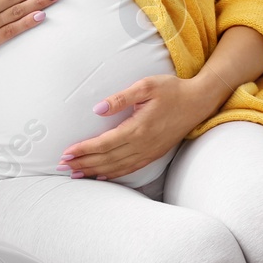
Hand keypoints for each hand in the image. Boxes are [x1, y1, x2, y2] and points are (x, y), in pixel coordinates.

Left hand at [57, 75, 217, 179]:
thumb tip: (97, 110)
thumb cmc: (172, 90)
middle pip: (107, 159)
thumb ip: (121, 98)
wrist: (198, 102)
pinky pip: (130, 168)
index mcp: (138, 128)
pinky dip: (113, 173)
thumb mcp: (146, 86)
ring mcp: (149, 152)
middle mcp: (142, 144)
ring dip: (94, 171)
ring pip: (117, 167)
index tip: (66, 153)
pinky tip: (102, 175)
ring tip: (76, 173)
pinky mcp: (154, 153)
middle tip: (63, 167)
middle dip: (83, 163)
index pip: (104, 143)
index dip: (84, 149)